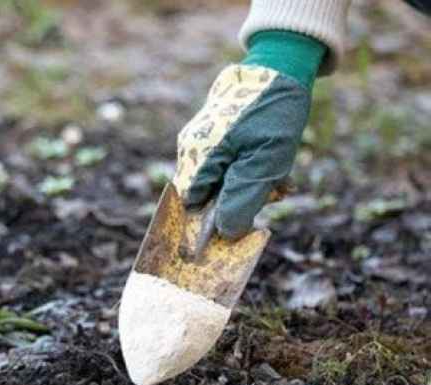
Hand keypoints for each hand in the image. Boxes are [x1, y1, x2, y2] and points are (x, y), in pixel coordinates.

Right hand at [174, 64, 310, 239]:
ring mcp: (201, 139)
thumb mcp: (265, 162)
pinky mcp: (214, 133)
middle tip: (272, 192)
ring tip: (279, 177)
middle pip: (206, 194)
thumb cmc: (273, 114)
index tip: (243, 221)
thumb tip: (226, 232)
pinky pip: (227, 163)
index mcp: (197, 156)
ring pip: (221, 180)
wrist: (280, 64)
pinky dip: (250, 169)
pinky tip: (273, 164)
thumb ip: (242, 198)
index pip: (191, 206)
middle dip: (239, 199)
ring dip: (250, 184)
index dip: (213, 219)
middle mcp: (191, 148)